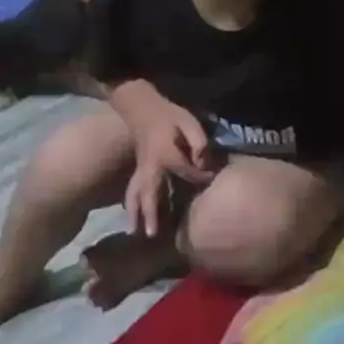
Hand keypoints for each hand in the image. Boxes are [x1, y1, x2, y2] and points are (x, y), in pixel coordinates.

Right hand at [125, 100, 213, 236]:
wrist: (142, 108)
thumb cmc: (168, 116)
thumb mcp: (188, 122)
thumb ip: (198, 141)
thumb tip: (203, 162)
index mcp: (165, 154)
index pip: (186, 171)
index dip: (201, 175)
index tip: (212, 177)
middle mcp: (150, 166)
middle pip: (148, 192)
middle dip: (150, 213)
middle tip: (150, 235)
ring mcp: (141, 169)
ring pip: (134, 193)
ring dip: (134, 212)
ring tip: (134, 232)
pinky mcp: (138, 170)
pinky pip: (133, 190)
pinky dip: (131, 204)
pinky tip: (133, 219)